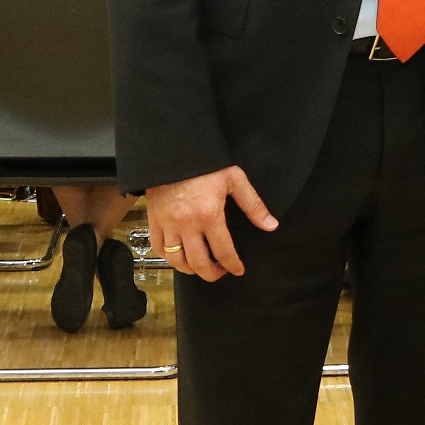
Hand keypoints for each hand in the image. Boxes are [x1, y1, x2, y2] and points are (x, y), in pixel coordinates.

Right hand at [144, 166, 276, 279]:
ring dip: (191, 269)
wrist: (173, 150)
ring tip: (201, 266)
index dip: (232, 265)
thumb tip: (271, 226)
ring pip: (177, 260)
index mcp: (209, 214)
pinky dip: (169, 258)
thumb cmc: (207, 163)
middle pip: (199, 263)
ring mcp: (168, 223)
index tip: (238, 270)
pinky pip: (158, 247)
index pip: (223, 251)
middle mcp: (187, 224)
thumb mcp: (234, 179)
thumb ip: (253, 205)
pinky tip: (179, 257)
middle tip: (220, 272)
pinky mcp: (154, 219)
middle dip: (212, 274)